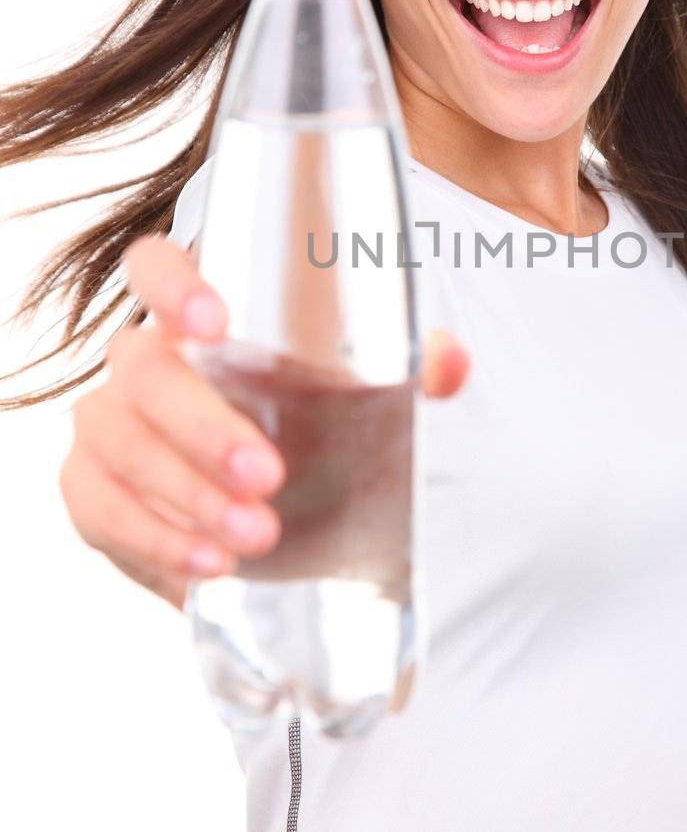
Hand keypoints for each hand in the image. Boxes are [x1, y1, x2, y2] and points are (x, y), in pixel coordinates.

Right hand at [59, 233, 470, 608]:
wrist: (289, 518)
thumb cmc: (319, 433)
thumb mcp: (371, 402)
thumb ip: (411, 372)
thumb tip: (450, 363)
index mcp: (198, 317)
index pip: (154, 266)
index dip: (172, 284)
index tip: (213, 323)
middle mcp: (141, 361)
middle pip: (142, 372)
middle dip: (202, 427)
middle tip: (267, 475)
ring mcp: (106, 424)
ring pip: (117, 443)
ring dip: (184, 494)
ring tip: (254, 538)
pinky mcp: (91, 491)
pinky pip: (97, 508)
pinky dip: (153, 538)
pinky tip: (208, 566)